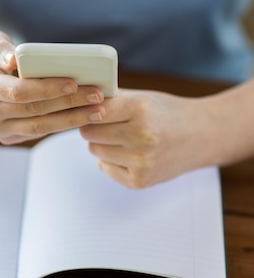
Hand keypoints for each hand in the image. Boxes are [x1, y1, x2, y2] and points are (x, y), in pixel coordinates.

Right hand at [0, 30, 106, 143]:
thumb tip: (15, 59)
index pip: (17, 91)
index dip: (46, 89)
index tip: (73, 81)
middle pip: (33, 111)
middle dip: (69, 103)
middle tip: (98, 95)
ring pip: (38, 127)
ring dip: (71, 120)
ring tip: (98, 110)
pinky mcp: (5, 137)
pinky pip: (37, 132)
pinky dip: (61, 124)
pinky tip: (82, 115)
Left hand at [79, 89, 217, 187]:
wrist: (203, 136)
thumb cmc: (166, 113)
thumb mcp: (142, 97)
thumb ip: (110, 98)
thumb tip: (74, 101)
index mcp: (141, 109)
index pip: (94, 110)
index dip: (89, 110)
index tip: (88, 109)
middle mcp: (141, 136)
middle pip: (89, 133)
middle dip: (93, 127)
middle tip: (107, 124)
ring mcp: (141, 161)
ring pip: (95, 150)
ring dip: (101, 144)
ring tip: (122, 138)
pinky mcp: (140, 180)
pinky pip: (104, 167)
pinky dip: (110, 160)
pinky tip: (129, 153)